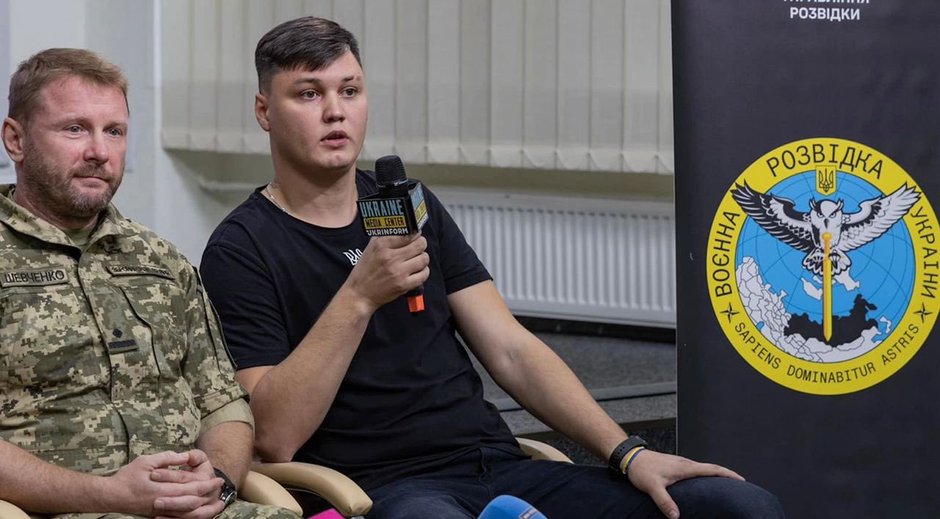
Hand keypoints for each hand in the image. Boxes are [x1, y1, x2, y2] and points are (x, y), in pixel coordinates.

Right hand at [101, 451, 221, 516]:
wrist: (110, 496)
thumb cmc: (126, 477)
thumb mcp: (145, 461)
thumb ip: (166, 458)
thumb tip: (184, 456)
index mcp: (162, 489)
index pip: (190, 488)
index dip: (206, 484)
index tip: (218, 479)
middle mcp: (163, 503)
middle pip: (192, 502)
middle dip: (209, 495)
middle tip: (221, 488)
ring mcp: (160, 511)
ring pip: (187, 513)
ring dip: (204, 508)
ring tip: (217, 503)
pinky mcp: (158, 514)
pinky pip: (178, 518)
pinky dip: (191, 515)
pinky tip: (199, 510)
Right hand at [345, 233, 429, 309]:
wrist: (359, 294)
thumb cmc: (365, 270)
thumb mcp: (371, 248)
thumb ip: (385, 236)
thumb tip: (402, 227)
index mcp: (381, 245)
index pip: (409, 233)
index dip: (415, 234)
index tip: (415, 236)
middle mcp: (390, 257)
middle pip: (420, 244)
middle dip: (421, 245)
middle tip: (418, 248)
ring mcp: (398, 272)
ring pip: (424, 259)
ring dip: (423, 259)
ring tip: (417, 260)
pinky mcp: (403, 285)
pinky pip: (424, 274)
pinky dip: (423, 272)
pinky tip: (417, 271)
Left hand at [626, 449, 743, 518]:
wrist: (631, 457)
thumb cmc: (642, 469)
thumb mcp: (653, 487)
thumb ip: (664, 501)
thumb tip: (676, 516)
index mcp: (684, 467)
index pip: (711, 469)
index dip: (727, 474)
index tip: (740, 479)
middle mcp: (685, 463)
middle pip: (711, 468)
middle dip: (726, 474)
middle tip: (739, 484)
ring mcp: (680, 464)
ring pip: (703, 468)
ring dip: (715, 474)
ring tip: (725, 485)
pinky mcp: (675, 466)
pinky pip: (695, 470)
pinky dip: (704, 475)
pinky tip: (703, 483)